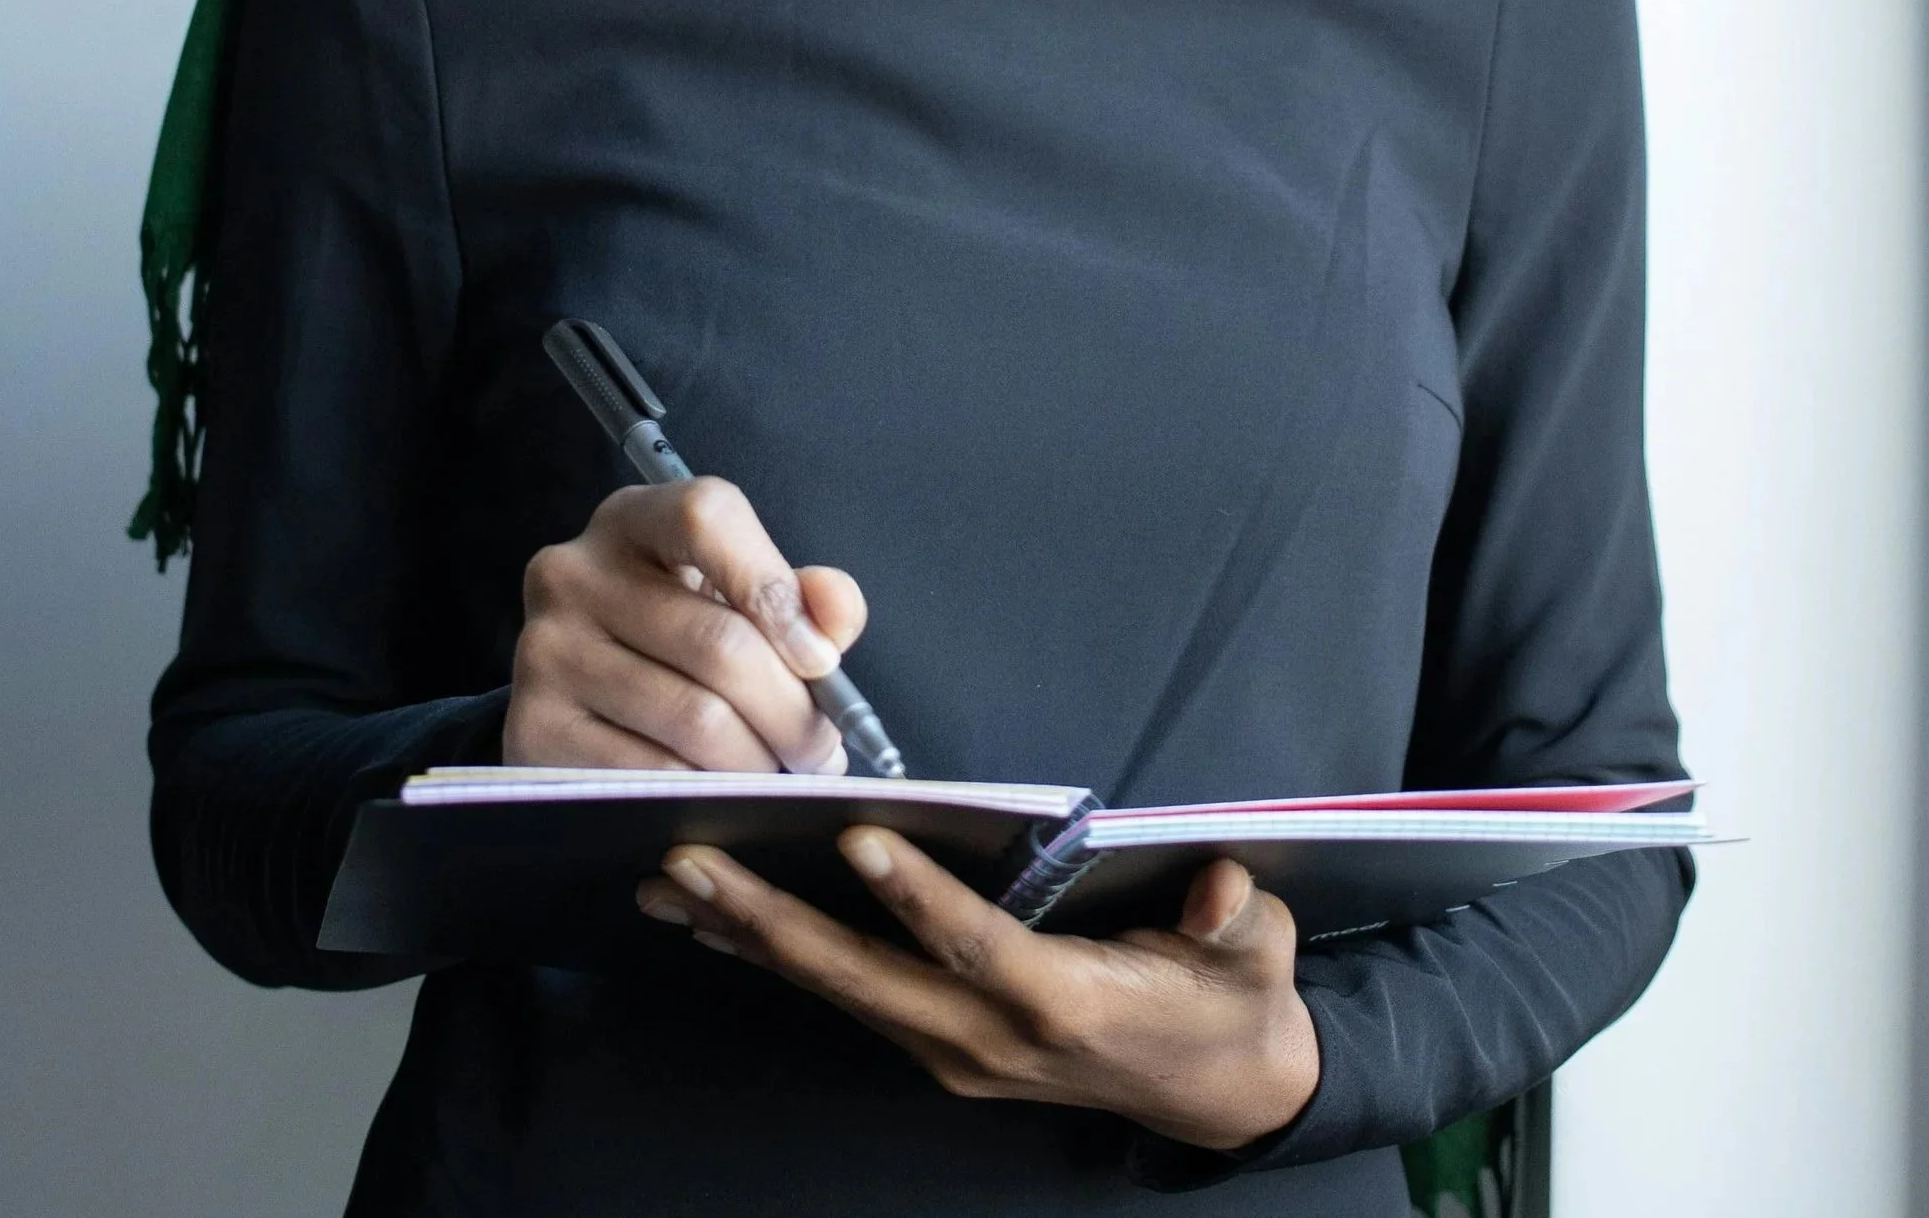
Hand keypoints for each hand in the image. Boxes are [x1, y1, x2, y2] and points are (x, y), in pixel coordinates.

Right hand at [503, 479, 867, 772]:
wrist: (581, 691)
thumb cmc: (679, 631)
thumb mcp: (737, 593)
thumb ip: (804, 596)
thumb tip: (832, 620)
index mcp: (633, 519)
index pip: (706, 517)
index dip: (774, 587)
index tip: (821, 659)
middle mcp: (574, 573)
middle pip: (718, 642)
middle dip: (792, 712)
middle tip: (821, 749)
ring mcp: (544, 651)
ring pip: (695, 721)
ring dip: (757, 762)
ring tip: (776, 770)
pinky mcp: (532, 730)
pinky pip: (651, 776)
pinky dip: (704, 793)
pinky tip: (720, 790)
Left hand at [634, 832, 1320, 1152]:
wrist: (1222, 1090)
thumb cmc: (1233, 997)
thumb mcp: (1256, 953)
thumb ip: (1236, 919)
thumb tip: (1220, 888)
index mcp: (1068, 1005)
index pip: (980, 950)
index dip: (919, 900)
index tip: (858, 839)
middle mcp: (993, 1041)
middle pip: (870, 981)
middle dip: (776, 925)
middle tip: (691, 867)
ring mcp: (958, 1054)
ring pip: (842, 994)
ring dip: (753, 941)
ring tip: (671, 886)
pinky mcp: (941, 1047)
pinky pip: (849, 998)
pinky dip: (780, 959)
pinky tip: (718, 923)